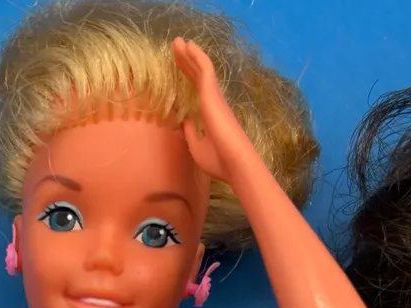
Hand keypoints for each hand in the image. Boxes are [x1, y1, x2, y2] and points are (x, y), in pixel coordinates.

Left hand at [171, 37, 249, 181]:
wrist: (234, 163)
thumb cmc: (219, 161)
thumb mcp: (197, 147)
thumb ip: (191, 133)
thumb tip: (184, 122)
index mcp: (210, 113)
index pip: (197, 89)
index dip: (188, 74)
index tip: (179, 63)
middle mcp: (213, 101)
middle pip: (197, 75)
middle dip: (186, 60)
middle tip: (176, 45)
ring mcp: (214, 96)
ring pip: (200, 68)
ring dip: (188, 54)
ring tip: (176, 40)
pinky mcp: (213, 93)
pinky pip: (205, 68)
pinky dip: (197, 56)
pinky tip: (187, 45)